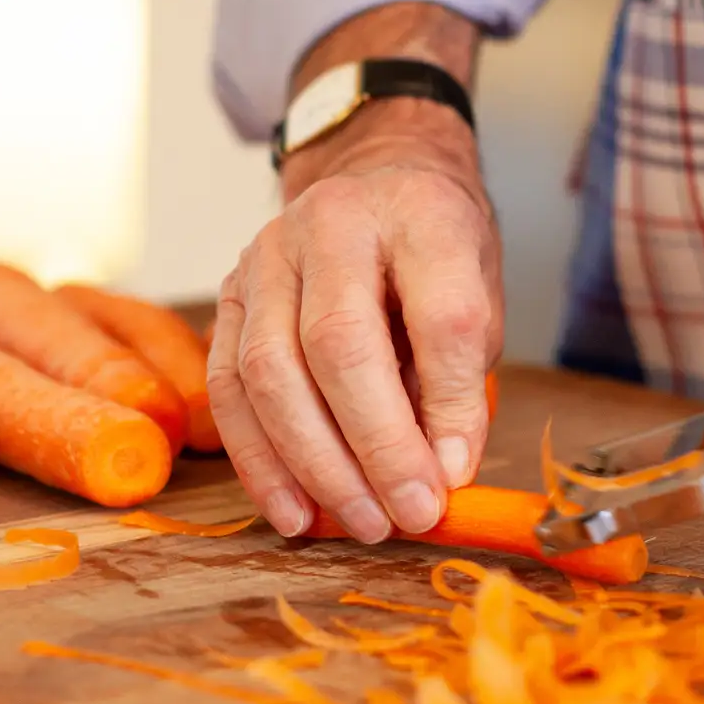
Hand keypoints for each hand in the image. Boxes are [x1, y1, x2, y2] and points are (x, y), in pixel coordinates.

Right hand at [207, 2, 502, 541]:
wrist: (371, 181)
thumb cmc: (430, 248)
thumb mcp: (476, 293)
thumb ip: (460, 377)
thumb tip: (442, 472)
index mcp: (420, 213)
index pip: (441, 312)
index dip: (451, 403)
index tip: (456, 474)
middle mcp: (332, 224)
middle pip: (340, 343)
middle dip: (376, 445)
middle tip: (407, 513)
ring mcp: (266, 257)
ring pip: (271, 371)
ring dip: (314, 464)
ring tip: (359, 522)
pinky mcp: (226, 296)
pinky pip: (228, 388)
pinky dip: (259, 459)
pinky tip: (294, 509)